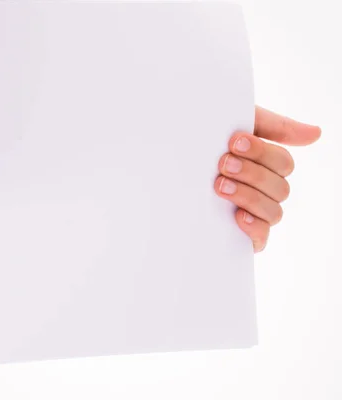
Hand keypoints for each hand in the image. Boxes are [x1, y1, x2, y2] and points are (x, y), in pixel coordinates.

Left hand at [215, 106, 320, 251]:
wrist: (161, 155)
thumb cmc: (201, 140)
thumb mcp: (234, 124)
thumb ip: (275, 127)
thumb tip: (316, 133)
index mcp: (264, 164)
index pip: (283, 163)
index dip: (262, 153)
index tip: (234, 142)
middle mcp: (261, 190)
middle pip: (280, 188)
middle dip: (252, 173)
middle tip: (222, 164)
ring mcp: (250, 212)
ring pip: (273, 212)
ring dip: (248, 196)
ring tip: (219, 185)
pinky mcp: (237, 234)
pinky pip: (260, 239)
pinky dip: (254, 228)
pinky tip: (237, 216)